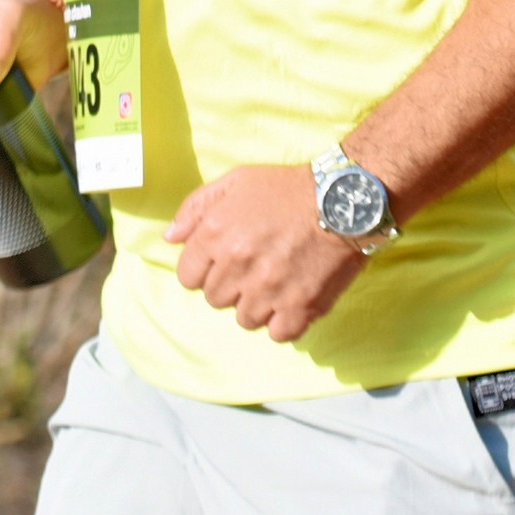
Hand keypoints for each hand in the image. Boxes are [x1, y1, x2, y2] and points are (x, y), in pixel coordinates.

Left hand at [166, 164, 367, 344]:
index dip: (206, 270)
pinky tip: (293, 299)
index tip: (226, 261)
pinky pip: (278, 333)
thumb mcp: (236, 181)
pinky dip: (285, 321)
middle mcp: (237, 265)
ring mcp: (268, 289)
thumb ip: (195, 208)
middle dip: (232, 286)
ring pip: (245, 319)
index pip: (188, 277)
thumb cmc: (288, 187)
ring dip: (258, 305)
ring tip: (277, 281)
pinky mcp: (299, 307)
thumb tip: (170, 239)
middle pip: (216, 300)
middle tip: (256, 268)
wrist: (345, 198)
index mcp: (215, 235)